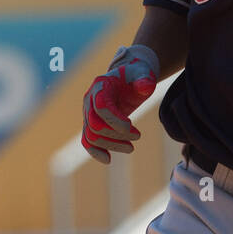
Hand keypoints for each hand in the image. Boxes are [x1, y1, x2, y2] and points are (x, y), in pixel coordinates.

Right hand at [81, 45, 159, 163]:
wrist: (128, 77)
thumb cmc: (137, 75)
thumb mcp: (143, 74)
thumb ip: (144, 80)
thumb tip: (145, 87)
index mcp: (100, 85)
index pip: (101, 107)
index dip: (115, 121)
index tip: (132, 128)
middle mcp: (89, 99)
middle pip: (95, 125)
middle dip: (117, 135)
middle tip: (138, 136)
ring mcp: (88, 112)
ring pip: (91, 136)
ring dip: (111, 145)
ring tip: (131, 148)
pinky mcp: (91, 122)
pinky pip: (87, 140)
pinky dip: (96, 152)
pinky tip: (108, 160)